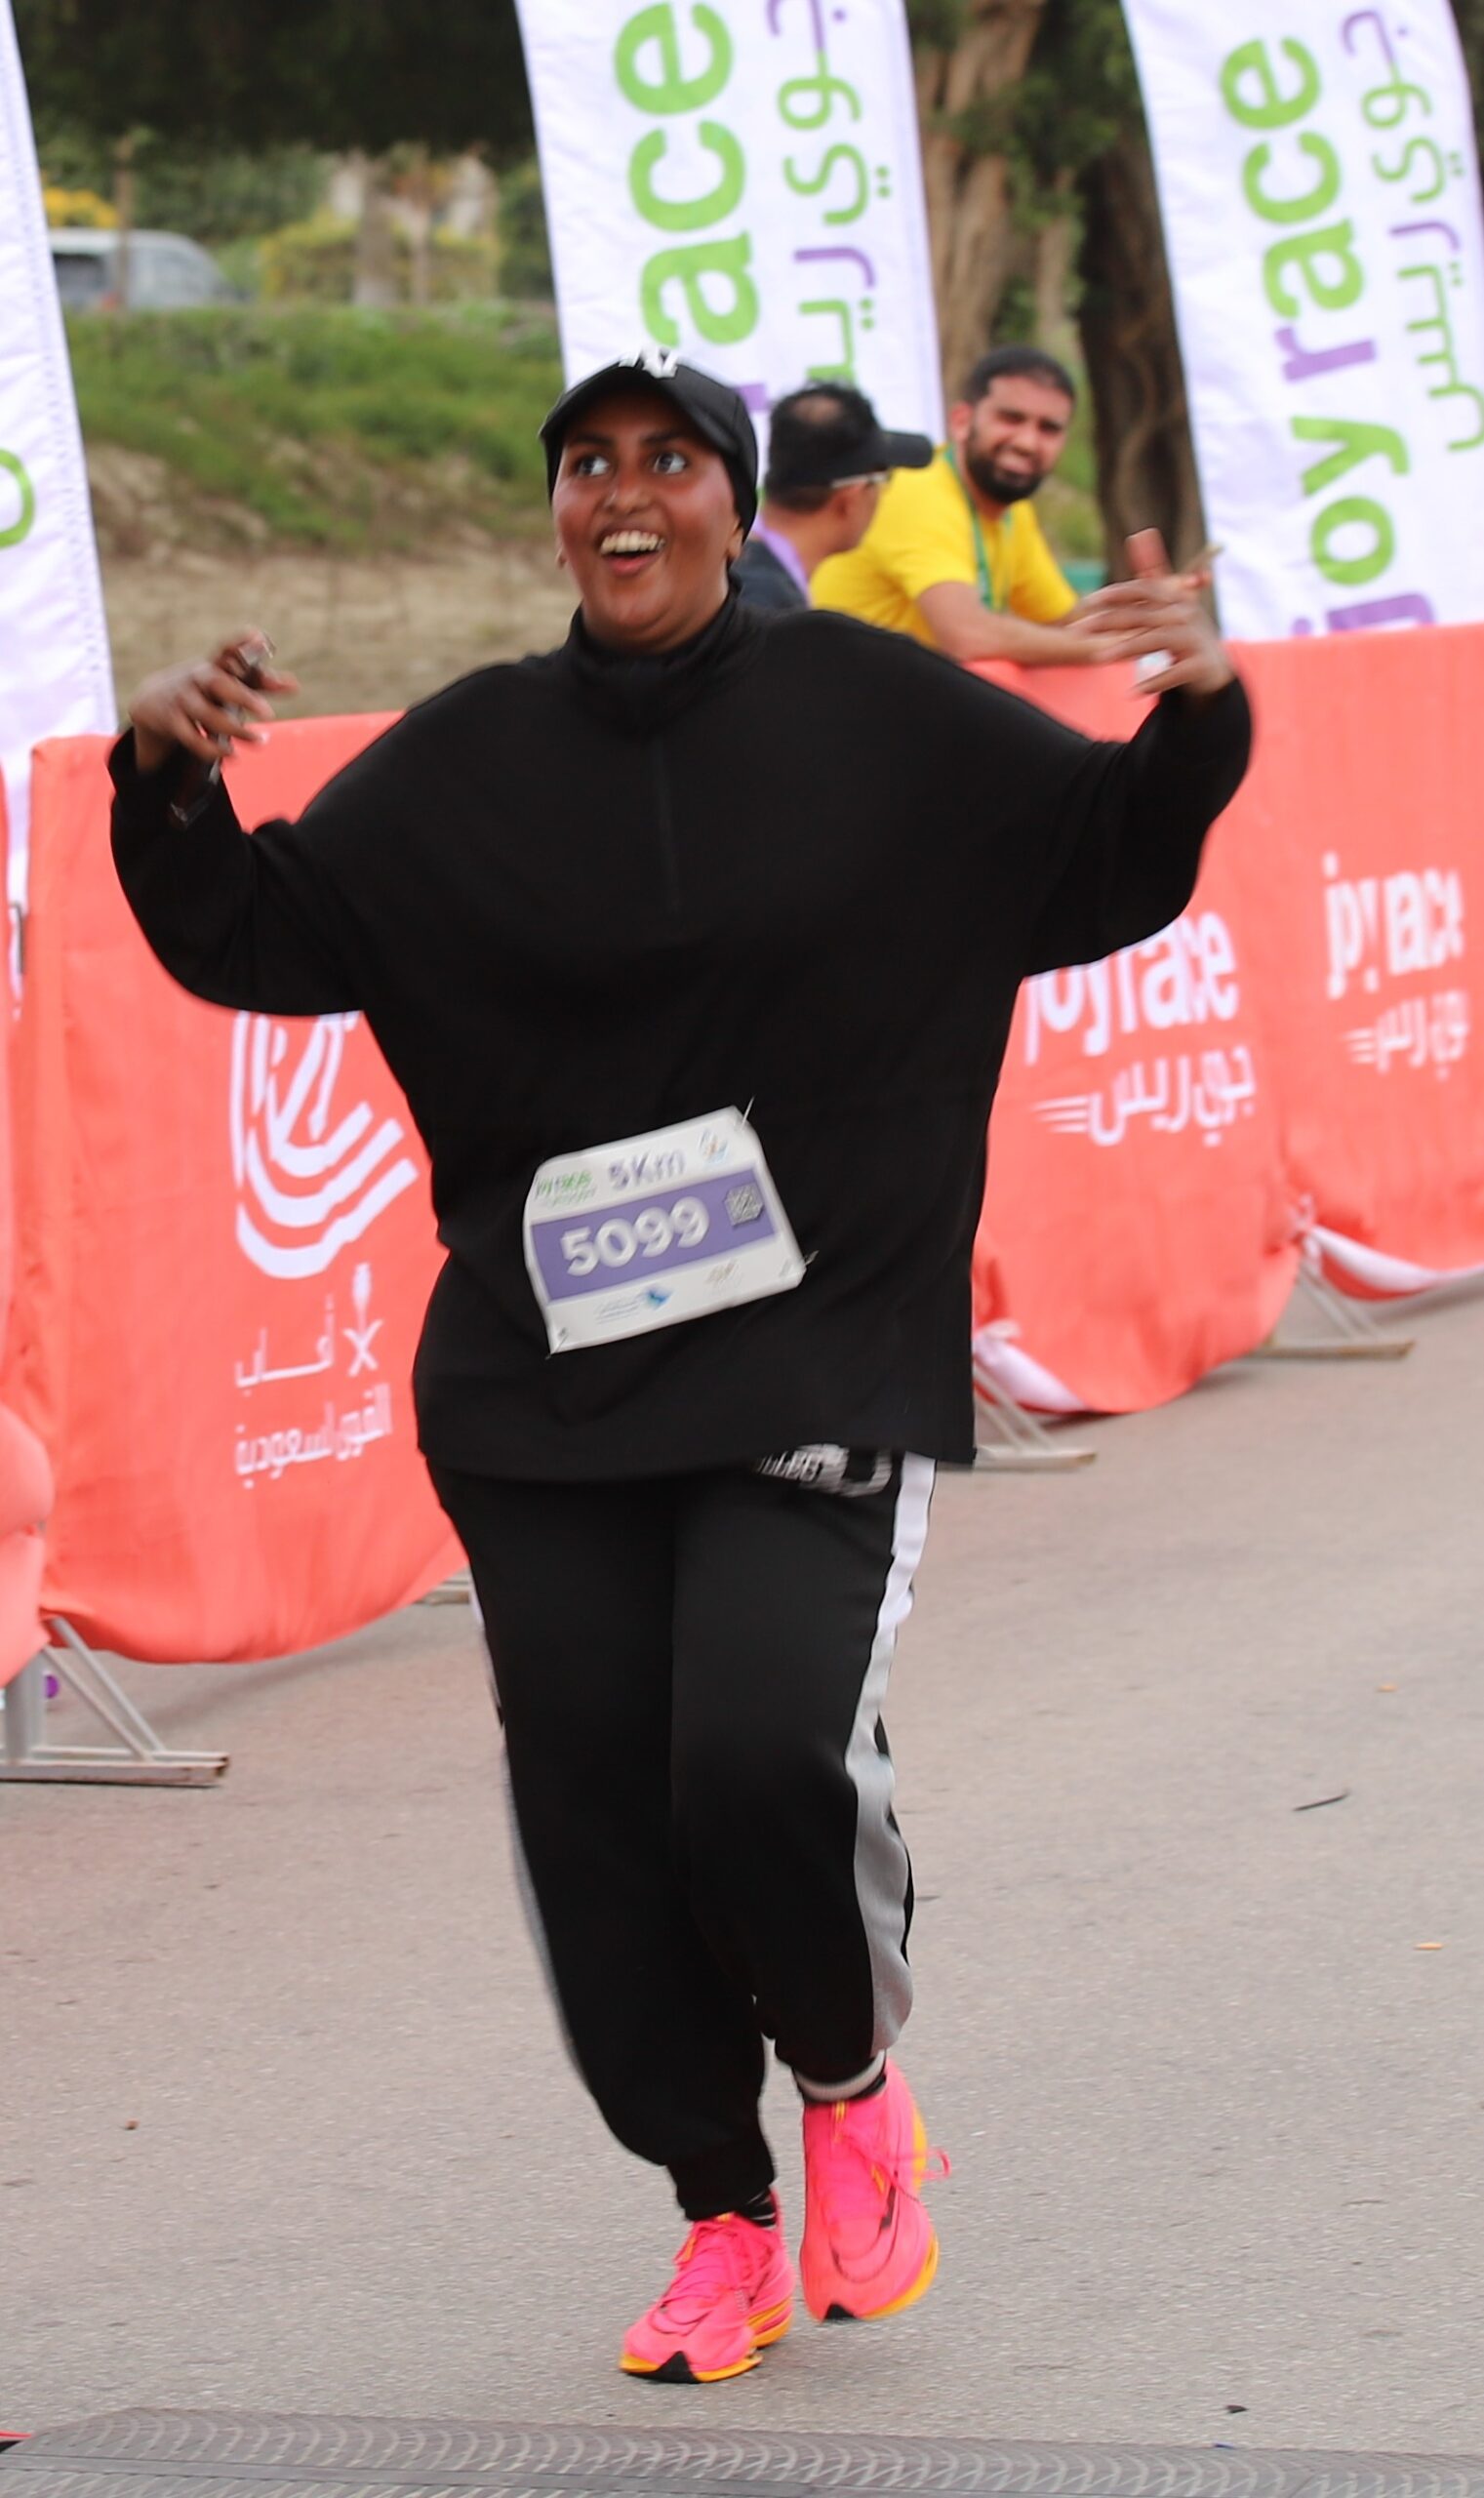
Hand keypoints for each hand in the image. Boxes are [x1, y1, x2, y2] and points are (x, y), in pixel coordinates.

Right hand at [128, 631, 299, 774]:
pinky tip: (233, 754)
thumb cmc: (204, 688)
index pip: (227, 649)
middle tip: (269, 714)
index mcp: (215, 664)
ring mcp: (183, 699)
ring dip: (237, 732)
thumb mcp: (228, 680)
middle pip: (220, 684)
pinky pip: (193, 739)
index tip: (259, 637)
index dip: (241, 642)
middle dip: (244, 698)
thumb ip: (261, 681)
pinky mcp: (172, 721)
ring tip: (261, 740)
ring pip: (210, 717)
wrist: (154, 700)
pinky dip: (214, 750)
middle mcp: (198, 678)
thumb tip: (295, 685)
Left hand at [1076, 530, 1234, 698]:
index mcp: (1175, 598)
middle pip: (1142, 615)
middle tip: (1078, 630)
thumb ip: (1153, 572)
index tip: (1088, 601)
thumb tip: (1139, 535)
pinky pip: (1175, 673)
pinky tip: (1133, 691)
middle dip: (1108, 622)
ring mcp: (1194, 639)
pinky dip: (1155, 681)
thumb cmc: (1185, 631)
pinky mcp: (1199, 665)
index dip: (1116, 594)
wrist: (1217, 669)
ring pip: (1156, 640)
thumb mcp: (1171, 601)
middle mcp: (1185, 614)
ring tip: (1099, 657)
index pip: (1143, 590)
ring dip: (1126, 648)